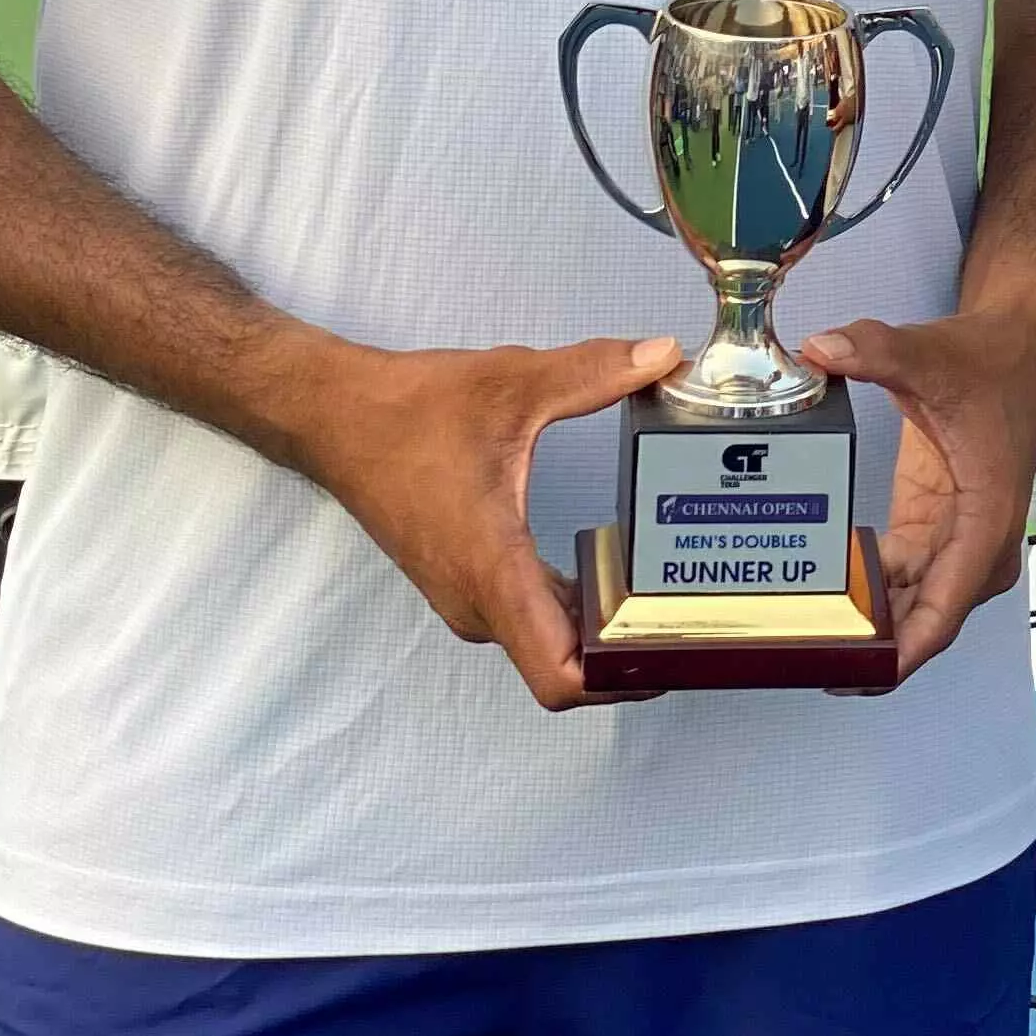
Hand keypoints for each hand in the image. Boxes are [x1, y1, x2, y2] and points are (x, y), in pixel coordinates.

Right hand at [283, 329, 681, 711]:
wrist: (336, 417)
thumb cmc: (410, 410)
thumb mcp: (513, 382)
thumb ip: (593, 371)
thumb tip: (663, 354)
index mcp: (491, 568)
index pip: (558, 674)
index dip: (619, 681)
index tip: (672, 650)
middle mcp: (479, 600)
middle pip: (565, 666)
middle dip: (631, 654)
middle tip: (699, 618)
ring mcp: (469, 596)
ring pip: (548, 642)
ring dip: (603, 633)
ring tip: (672, 598)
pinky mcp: (467, 580)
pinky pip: (531, 615)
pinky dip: (575, 610)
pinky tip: (616, 574)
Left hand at [802, 297, 1035, 678]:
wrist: (1016, 346)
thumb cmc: (992, 362)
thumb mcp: (930, 354)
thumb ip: (875, 349)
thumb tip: (823, 348)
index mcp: (987, 519)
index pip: (946, 609)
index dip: (905, 652)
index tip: (862, 674)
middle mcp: (977, 543)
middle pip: (926, 620)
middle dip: (875, 649)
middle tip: (808, 660)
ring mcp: (956, 539)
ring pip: (912, 608)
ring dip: (870, 627)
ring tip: (805, 642)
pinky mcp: (935, 528)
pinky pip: (902, 581)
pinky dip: (870, 596)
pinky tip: (825, 602)